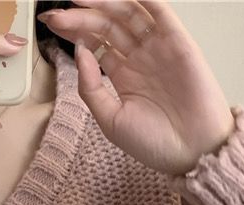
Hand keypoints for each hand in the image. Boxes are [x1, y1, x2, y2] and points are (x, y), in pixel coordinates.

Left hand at [38, 0, 236, 175]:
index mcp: (123, 76)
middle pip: (107, 26)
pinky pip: (159, 11)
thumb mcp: (110, 119)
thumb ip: (90, 88)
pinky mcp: (178, 42)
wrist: (192, 152)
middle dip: (80, 16)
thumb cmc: (154, 143)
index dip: (74, 31)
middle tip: (56, 12)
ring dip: (104, 2)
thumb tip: (78, 51)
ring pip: (128, 14)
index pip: (95, 43)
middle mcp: (139, 58)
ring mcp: (158, 48)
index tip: (51, 23)